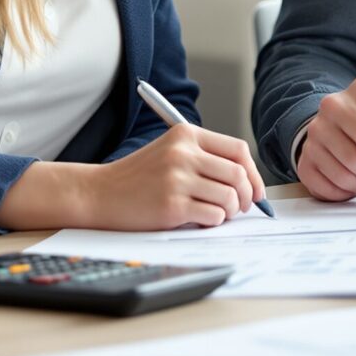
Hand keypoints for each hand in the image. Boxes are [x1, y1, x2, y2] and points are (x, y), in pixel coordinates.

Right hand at [0, 124, 265, 230]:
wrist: (99, 193)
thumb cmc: (138, 177)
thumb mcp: (170, 152)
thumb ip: (204, 158)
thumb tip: (248, 181)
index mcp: (186, 134)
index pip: (237, 149)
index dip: (253, 172)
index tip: (255, 189)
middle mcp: (183, 153)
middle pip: (238, 174)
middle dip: (247, 195)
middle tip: (240, 207)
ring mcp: (177, 179)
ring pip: (229, 197)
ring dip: (229, 211)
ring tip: (215, 213)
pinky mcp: (172, 205)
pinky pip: (213, 216)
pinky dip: (213, 221)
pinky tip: (199, 219)